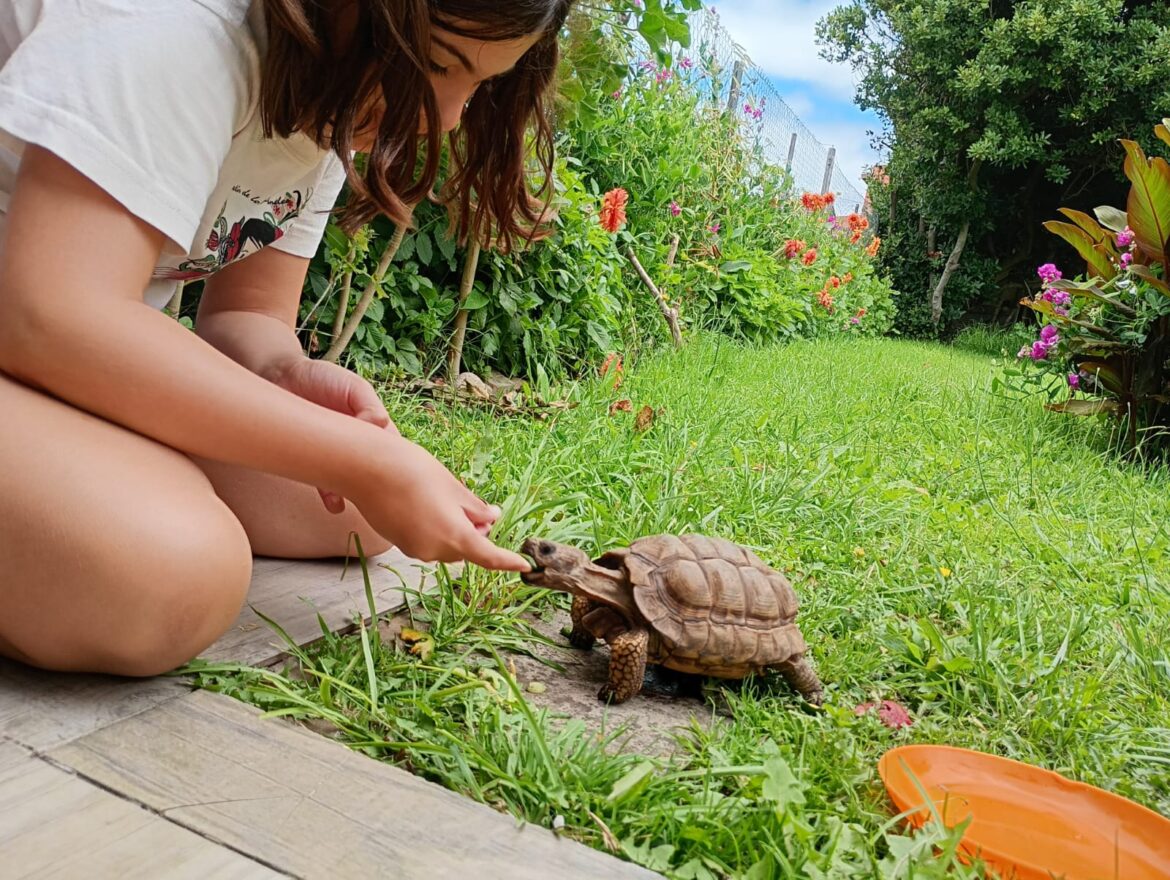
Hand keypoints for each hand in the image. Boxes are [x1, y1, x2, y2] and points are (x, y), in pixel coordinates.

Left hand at [268, 357, 397, 511]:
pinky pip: (325, 483)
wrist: (281, 378)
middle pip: (374, 469)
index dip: (398, 461)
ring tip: (357, 503)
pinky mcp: (314, 462)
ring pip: (351, 481)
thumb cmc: (321, 378)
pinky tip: (335, 504)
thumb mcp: (353, 385)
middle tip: (382, 497)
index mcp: (373, 424)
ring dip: (354, 493)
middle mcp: (358, 443)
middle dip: (378, 484)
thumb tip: (379, 425)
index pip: (392, 447)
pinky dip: (331, 495)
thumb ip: (368, 403)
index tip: (400, 474)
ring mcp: (336, 455)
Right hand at [347, 431, 531, 571]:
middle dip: (475, 533)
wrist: (366, 468)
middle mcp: (434, 550)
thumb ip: (476, 509)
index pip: (489, 557)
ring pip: (444, 544)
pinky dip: (434, 528)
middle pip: (465, 549)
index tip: (524, 565)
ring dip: (453, 530)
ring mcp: (413, 548)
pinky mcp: (397, 542)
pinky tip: (425, 502)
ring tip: (446, 497)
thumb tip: (493, 519)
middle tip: (481, 509)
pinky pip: (425, 540)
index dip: (508, 561)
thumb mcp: (455, 488)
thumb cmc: (415, 472)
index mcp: (455, 537)